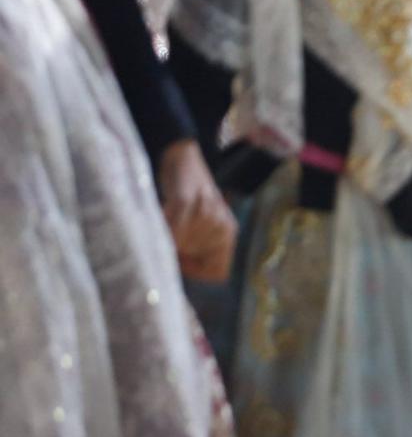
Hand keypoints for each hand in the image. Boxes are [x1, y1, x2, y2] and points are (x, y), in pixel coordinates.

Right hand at [158, 140, 235, 282]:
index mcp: (229, 233)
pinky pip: (169, 229)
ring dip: (166, 241)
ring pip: (177, 248)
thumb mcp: (200, 226)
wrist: (184, 157)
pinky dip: (159, 229)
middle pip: (191, 262)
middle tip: (169, 238)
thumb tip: (173, 280)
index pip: (217, 273)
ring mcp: (205, 214)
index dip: (195, 273)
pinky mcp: (187, 202)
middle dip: (176, 256)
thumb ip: (195, 250)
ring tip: (165, 223)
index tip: (181, 263)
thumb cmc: (189, 198)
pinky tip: (158, 218)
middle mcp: (221, 226)